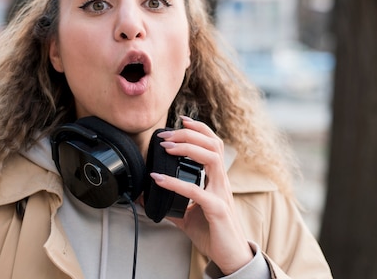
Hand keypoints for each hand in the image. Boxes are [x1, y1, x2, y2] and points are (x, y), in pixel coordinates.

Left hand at [150, 116, 253, 274]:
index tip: (182, 120)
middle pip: (213, 145)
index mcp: (216, 180)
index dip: (199, 130)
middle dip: (189, 135)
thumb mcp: (187, 215)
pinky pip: (197, 190)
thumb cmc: (213, 233)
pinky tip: (159, 179)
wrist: (230, 257)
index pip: (213, 145)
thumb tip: (146, 198)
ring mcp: (221, 194)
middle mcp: (221, 182)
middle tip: (166, 135)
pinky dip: (175, 182)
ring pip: (212, 158)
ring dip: (188, 148)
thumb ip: (171, 203)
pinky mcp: (217, 209)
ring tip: (167, 147)